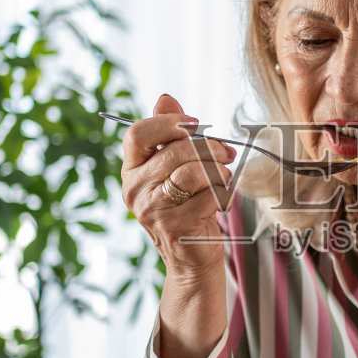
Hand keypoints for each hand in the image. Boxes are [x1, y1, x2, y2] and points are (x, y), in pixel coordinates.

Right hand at [119, 93, 235, 277]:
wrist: (191, 259)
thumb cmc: (186, 208)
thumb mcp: (174, 170)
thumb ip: (170, 135)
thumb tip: (165, 98)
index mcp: (131, 170)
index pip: (138, 133)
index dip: (169, 123)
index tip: (196, 124)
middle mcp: (135, 189)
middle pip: (175, 150)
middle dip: (209, 147)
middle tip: (226, 153)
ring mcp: (152, 210)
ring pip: (193, 171)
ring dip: (218, 170)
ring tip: (223, 176)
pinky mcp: (175, 226)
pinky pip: (208, 195)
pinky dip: (223, 193)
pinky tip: (221, 199)